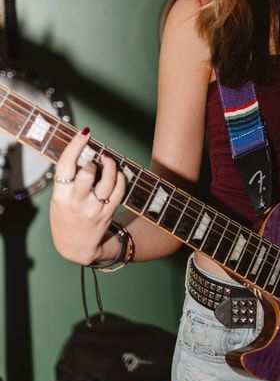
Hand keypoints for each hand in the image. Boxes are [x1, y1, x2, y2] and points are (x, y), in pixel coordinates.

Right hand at [50, 128, 125, 264]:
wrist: (75, 247)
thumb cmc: (65, 218)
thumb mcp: (58, 200)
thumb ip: (66, 181)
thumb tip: (81, 152)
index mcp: (60, 196)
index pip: (66, 165)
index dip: (76, 146)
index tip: (84, 132)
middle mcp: (76, 202)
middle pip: (87, 172)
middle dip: (93, 161)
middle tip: (95, 161)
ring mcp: (93, 209)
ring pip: (107, 181)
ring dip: (110, 166)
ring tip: (109, 161)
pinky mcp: (107, 214)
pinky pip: (118, 191)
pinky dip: (120, 179)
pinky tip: (117, 174)